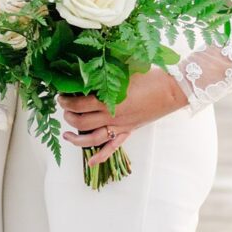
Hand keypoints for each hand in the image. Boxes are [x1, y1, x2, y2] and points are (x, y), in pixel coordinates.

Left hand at [60, 69, 187, 168]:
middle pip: (81, 121)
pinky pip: (112, 148)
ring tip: (66, 134)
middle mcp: (111, 116)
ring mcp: (119, 127)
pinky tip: (90, 161)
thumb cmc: (148, 76)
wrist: (170, 90)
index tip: (61, 96)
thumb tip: (87, 69)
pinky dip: (100, 157)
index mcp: (109, 100)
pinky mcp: (128, 132)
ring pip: (92, 139)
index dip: (67, 101)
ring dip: (76, 138)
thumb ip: (106, 72)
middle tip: (64, 108)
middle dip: (68, 116)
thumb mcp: (124, 69)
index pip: (79, 104)